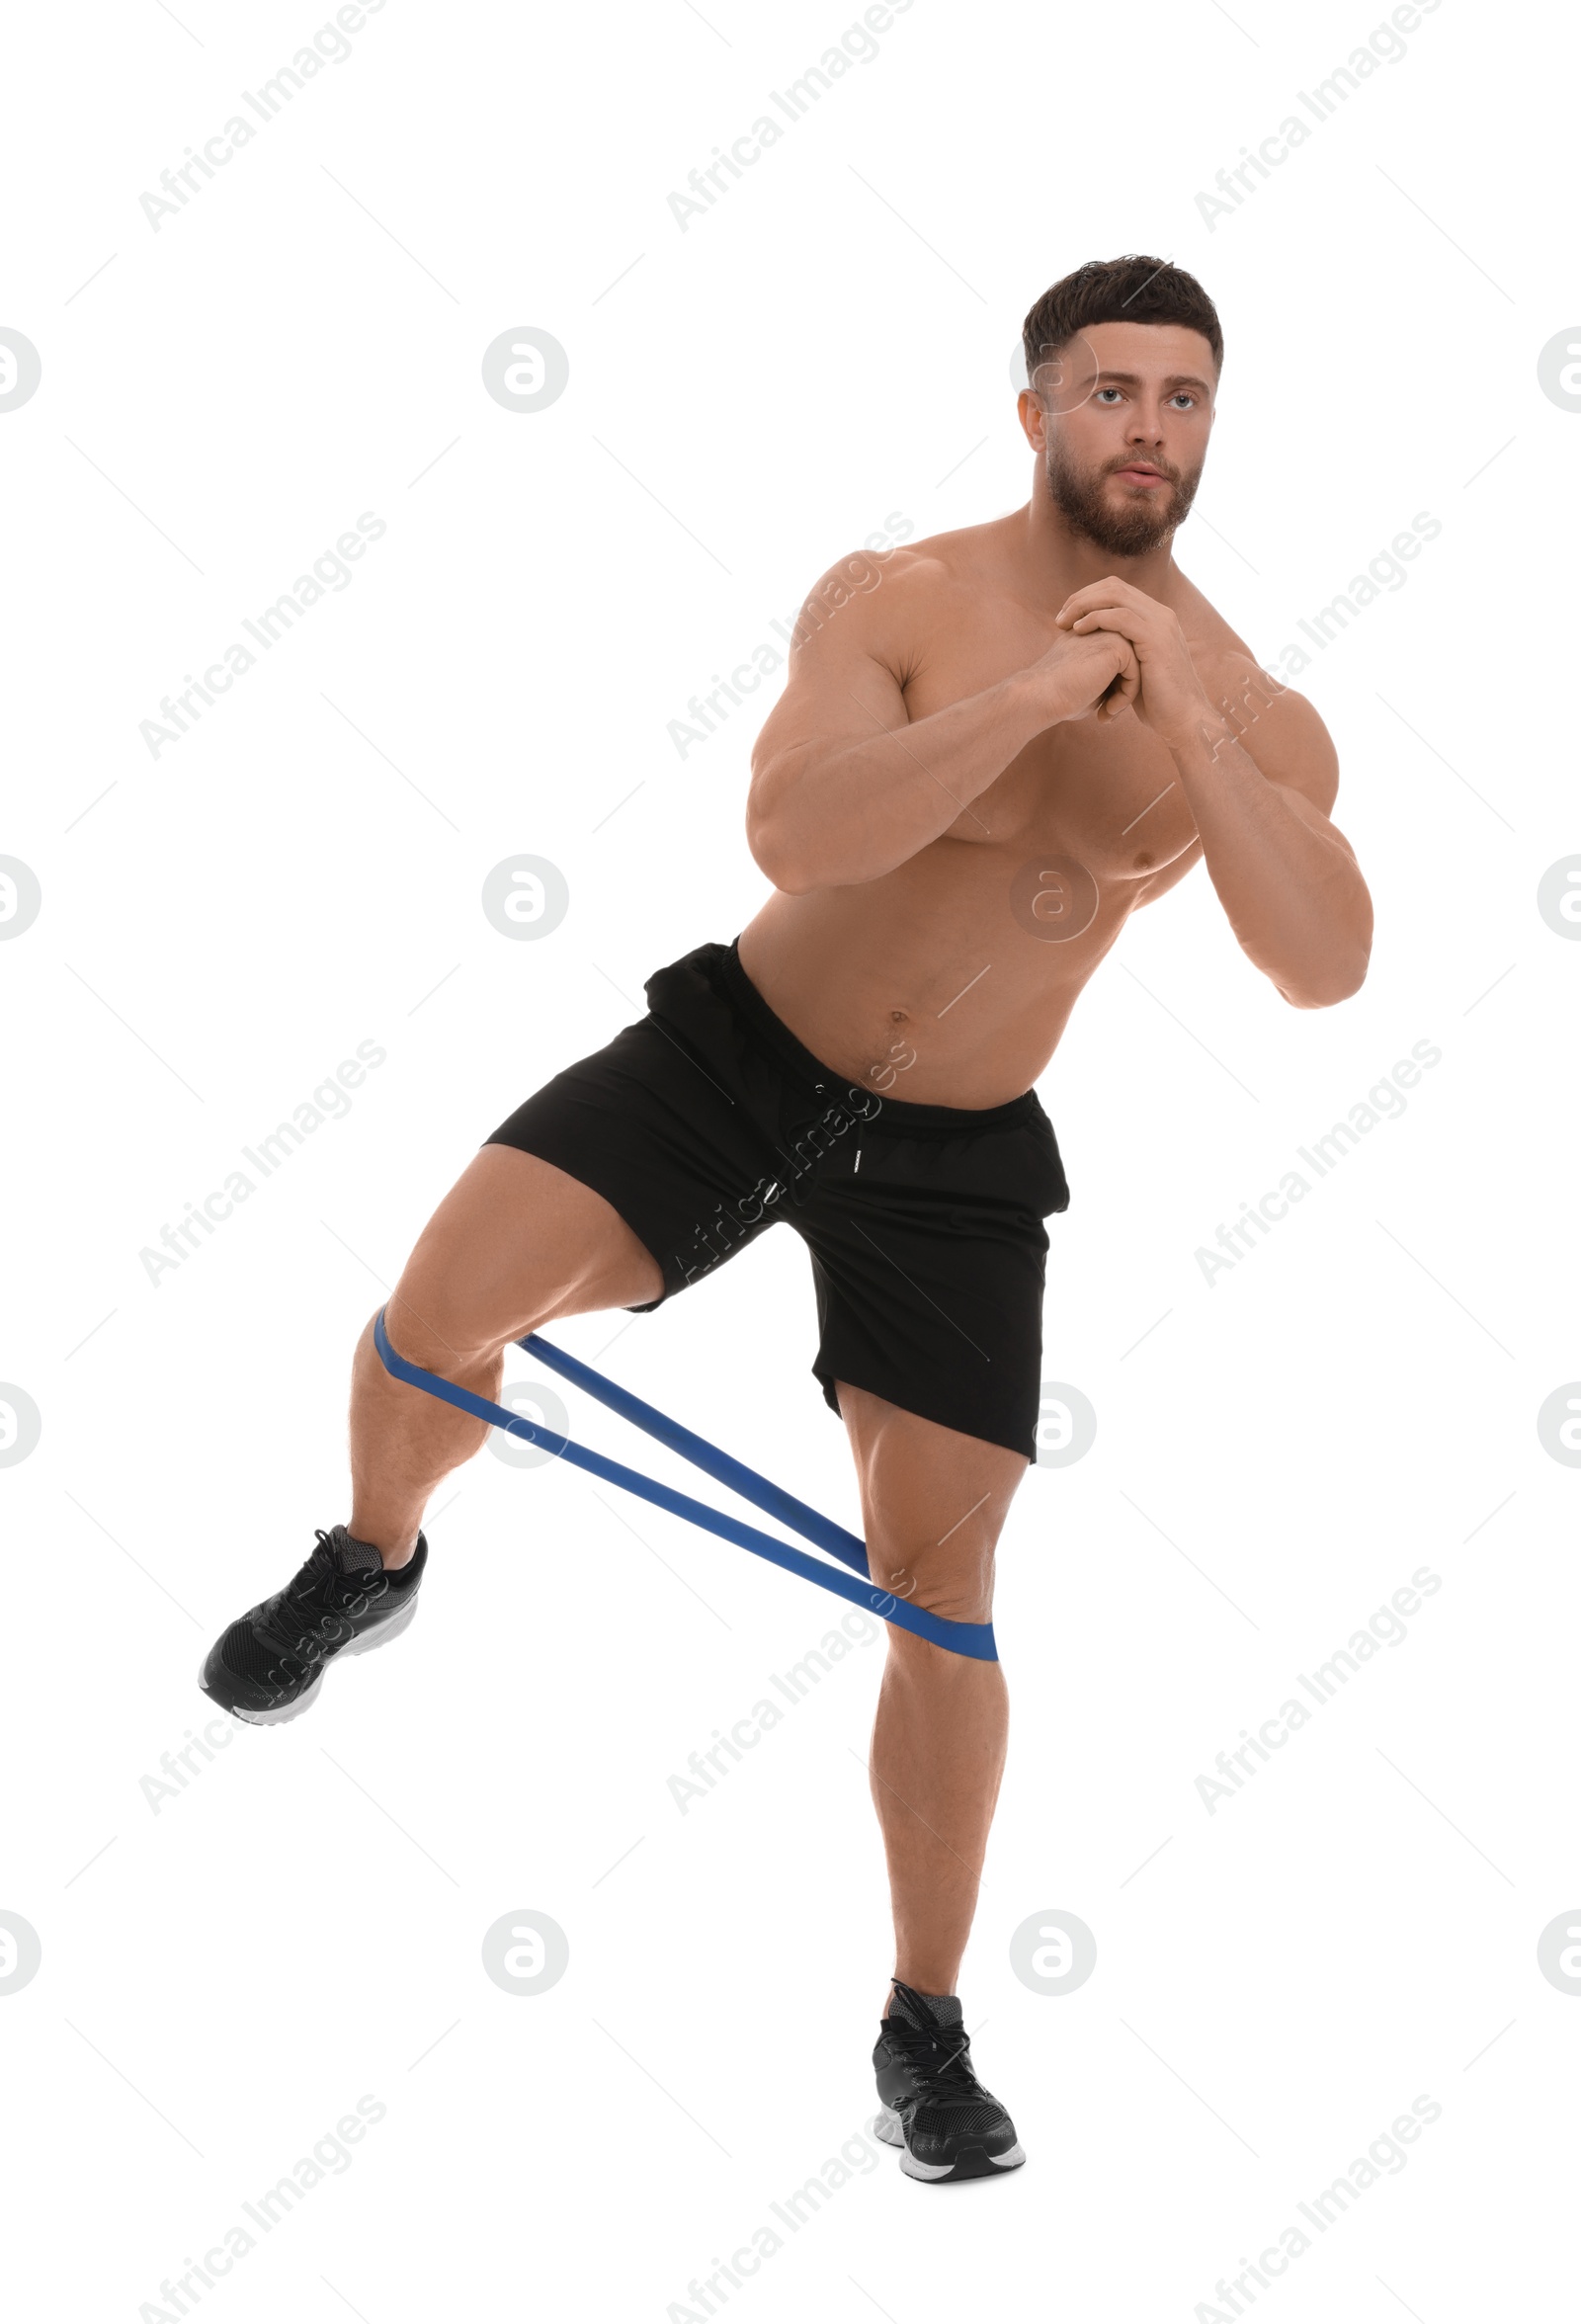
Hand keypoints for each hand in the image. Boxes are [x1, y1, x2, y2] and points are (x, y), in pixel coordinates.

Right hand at [1026, 624, 1140, 727]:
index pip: (1121, 662)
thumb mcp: (1091, 683)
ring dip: (1127, 695)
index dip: (1115, 690)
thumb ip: (1110, 676)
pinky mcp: (1117, 645)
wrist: (1041, 696)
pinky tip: (1108, 709)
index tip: (1102, 710)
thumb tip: (1131, 685)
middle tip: (1106, 714)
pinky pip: (1137, 673)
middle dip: (1124, 692)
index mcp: (1092, 632)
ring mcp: (1111, 633)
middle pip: (1133, 663)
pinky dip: (1126, 696)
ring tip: (1108, 712)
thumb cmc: (1061, 697)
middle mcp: (1102, 627)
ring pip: (1138, 667)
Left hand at [1053, 577, 1214, 747]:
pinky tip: (1078, 631)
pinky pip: (1120, 617)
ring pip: (1115, 596)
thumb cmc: (1158, 702)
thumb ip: (1121, 651)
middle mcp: (1160, 614)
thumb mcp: (1135, 668)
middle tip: (1059, 619)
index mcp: (1155, 617)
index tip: (1065, 618)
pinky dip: (1095, 619)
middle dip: (1081, 598)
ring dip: (1083, 606)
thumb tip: (1095, 649)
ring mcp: (1160, 624)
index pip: (1116, 590)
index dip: (1087, 598)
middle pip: (1113, 586)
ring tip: (1063, 624)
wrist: (1184, 720)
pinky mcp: (1156, 639)